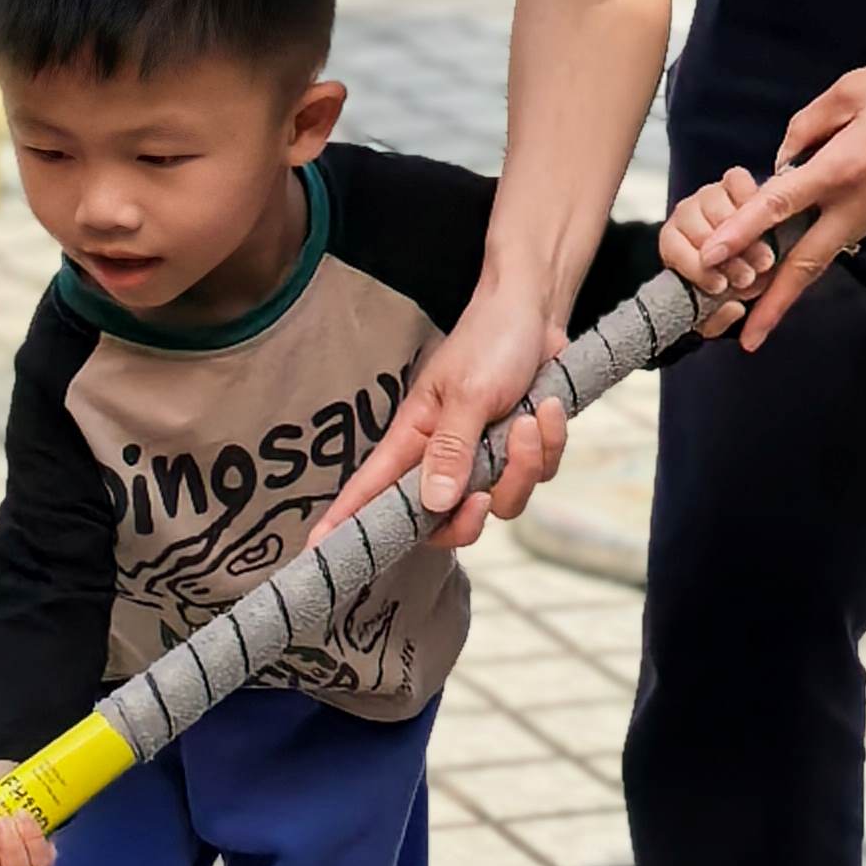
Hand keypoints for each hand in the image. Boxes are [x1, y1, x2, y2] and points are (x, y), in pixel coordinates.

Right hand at [315, 269, 569, 558]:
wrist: (536, 312)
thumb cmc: (488, 340)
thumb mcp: (467, 394)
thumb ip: (451, 450)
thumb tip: (434, 503)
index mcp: (414, 439)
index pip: (369, 489)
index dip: (344, 523)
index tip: (317, 553)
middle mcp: (444, 457)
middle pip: (444, 522)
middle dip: (470, 517)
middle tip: (482, 497)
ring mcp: (483, 458)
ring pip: (501, 502)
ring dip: (523, 465)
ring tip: (527, 420)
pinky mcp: (518, 453)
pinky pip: (537, 477)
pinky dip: (547, 446)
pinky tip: (546, 410)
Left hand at [660, 177, 777, 334]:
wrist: (763, 253)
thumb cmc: (736, 279)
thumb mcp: (724, 306)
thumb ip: (719, 316)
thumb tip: (732, 309)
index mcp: (675, 244)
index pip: (672, 248)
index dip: (694, 269)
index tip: (718, 286)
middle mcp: (688, 215)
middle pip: (696, 228)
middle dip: (725, 258)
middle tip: (748, 277)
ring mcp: (709, 194)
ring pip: (715, 205)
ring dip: (742, 234)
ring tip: (762, 259)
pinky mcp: (733, 180)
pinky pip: (735, 180)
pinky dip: (748, 198)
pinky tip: (765, 222)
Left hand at [699, 31, 865, 343]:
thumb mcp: (851, 88)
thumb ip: (806, 126)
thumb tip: (782, 162)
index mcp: (846, 165)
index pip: (779, 206)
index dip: (740, 232)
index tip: (708, 258)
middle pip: (809, 262)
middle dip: (775, 304)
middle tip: (746, 339)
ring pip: (830, 248)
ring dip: (796, 272)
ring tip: (760, 291)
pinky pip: (853, 227)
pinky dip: (824, 236)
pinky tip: (804, 234)